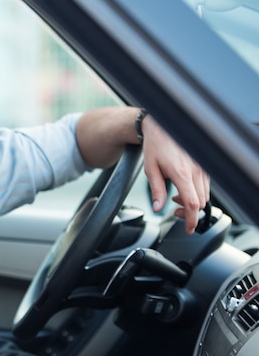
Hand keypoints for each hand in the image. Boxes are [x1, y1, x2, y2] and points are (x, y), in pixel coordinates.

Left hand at [141, 115, 209, 233]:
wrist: (162, 127)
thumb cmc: (155, 146)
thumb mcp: (150, 170)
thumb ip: (156, 191)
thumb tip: (158, 208)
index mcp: (182, 173)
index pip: (193, 203)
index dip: (192, 219)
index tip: (189, 229)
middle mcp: (196, 170)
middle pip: (201, 202)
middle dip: (190, 212)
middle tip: (175, 212)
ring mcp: (202, 167)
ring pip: (204, 195)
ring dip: (192, 202)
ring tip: (175, 200)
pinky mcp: (203, 165)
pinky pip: (205, 186)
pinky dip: (195, 193)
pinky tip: (182, 190)